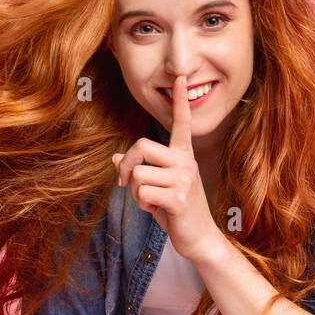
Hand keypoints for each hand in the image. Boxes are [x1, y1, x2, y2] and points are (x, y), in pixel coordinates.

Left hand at [111, 75, 224, 262]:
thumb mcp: (155, 188)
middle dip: (126, 165)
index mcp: (182, 156)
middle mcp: (186, 162)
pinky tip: (157, 211)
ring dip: (134, 192)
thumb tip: (115, 158)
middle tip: (125, 183)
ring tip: (150, 202)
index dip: (178, 101)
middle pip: (141, 145)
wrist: (198, 238)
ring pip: (137, 173)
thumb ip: (138, 171)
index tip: (179, 76)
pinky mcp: (180, 197)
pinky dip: (142, 205)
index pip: (181, 124)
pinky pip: (142, 192)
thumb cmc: (175, 211)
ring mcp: (185, 178)